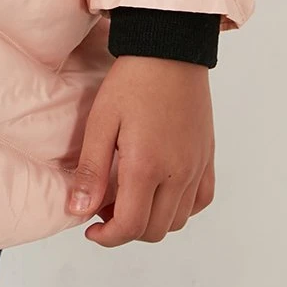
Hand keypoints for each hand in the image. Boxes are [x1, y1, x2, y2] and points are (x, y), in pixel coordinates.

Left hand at [66, 55, 214, 245]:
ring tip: (130, 195)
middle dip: (125, 229)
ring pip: (178, 221)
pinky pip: (200, 201)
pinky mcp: (208, 158)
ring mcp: (197, 167)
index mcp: (147, 166)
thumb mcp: (101, 120)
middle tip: (105, 205)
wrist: (169, 48)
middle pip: (154, 230)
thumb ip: (91, 170)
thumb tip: (78, 210)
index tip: (90, 227)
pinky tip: (161, 189)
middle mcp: (177, 173)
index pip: (130, 226)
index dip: (107, 237)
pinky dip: (181, 207)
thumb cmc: (133, 79)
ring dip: (152, 220)